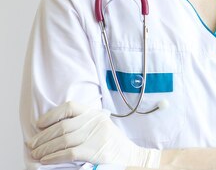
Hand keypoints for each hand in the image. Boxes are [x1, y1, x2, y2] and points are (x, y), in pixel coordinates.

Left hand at [28, 101, 160, 167]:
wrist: (130, 155)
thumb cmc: (111, 142)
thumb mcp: (100, 126)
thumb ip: (82, 123)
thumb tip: (53, 129)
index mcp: (95, 114)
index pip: (70, 107)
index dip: (52, 115)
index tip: (39, 124)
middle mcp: (95, 122)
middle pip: (63, 126)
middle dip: (43, 137)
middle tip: (32, 145)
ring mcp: (95, 136)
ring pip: (63, 140)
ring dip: (45, 149)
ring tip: (36, 154)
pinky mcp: (94, 151)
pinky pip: (68, 153)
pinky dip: (54, 157)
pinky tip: (46, 160)